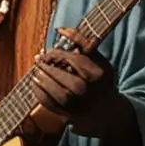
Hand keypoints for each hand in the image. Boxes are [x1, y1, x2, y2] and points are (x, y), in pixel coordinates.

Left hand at [32, 28, 137, 145]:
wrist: (108, 113)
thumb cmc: (101, 83)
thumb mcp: (100, 62)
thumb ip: (83, 44)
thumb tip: (61, 30)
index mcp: (98, 75)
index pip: (73, 59)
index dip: (56, 52)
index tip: (49, 50)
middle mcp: (89, 91)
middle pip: (62, 75)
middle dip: (47, 65)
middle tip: (39, 59)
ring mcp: (78, 106)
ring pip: (54, 91)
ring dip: (41, 78)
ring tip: (37, 71)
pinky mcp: (68, 116)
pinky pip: (49, 103)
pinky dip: (39, 92)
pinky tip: (36, 83)